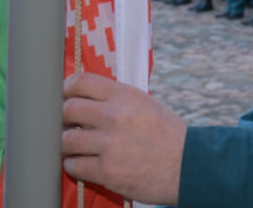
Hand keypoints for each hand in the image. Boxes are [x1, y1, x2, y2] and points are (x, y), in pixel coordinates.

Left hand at [62, 73, 185, 204]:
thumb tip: (88, 98)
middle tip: (69, 125)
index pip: (82, 81)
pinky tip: (84, 163)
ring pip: (65, 140)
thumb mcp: (147, 105)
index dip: (67, 88)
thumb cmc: (168, 135)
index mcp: (125, 96)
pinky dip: (75, 165)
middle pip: (68, 109)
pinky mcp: (107, 171)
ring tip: (76, 147)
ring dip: (67, 144)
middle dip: (64, 118)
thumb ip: (118, 100)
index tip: (65, 96)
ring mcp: (109, 144)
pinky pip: (74, 165)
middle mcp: (115, 116)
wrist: (187, 166)